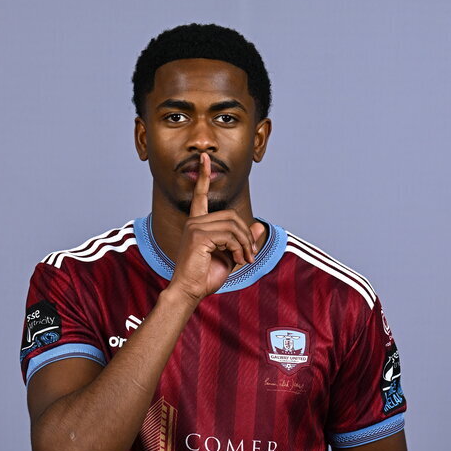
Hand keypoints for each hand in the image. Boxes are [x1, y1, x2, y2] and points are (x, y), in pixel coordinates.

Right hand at [168, 152, 266, 304]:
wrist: (190, 292)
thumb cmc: (205, 277)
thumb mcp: (230, 256)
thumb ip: (243, 241)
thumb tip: (260, 227)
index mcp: (197, 224)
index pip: (200, 195)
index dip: (203, 176)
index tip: (205, 159)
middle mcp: (194, 222)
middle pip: (231, 216)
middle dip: (246, 236)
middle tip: (251, 255)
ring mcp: (194, 227)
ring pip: (233, 225)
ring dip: (245, 244)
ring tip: (246, 260)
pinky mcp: (198, 236)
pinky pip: (229, 235)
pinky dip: (240, 248)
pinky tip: (238, 260)